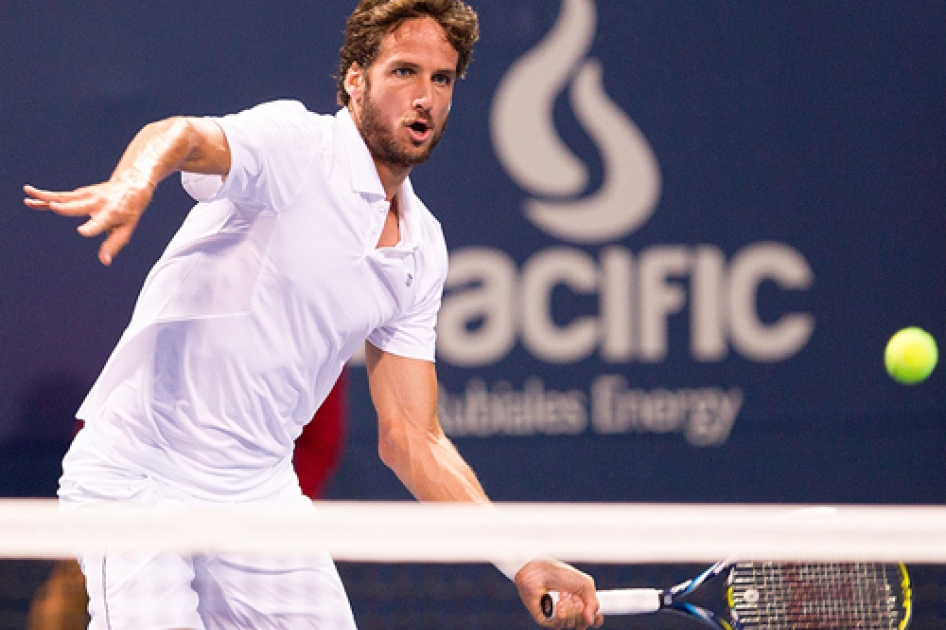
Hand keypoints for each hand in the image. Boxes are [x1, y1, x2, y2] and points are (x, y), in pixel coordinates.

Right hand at [24, 177, 153, 265]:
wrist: (130, 185)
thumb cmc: (128, 212)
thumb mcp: (125, 229)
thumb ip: (113, 244)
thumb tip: (105, 261)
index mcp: (111, 214)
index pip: (100, 223)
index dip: (92, 228)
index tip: (82, 232)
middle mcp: (97, 203)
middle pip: (79, 206)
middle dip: (66, 207)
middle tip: (53, 207)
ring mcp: (86, 196)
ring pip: (64, 198)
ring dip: (46, 197)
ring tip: (28, 196)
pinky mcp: (79, 193)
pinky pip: (60, 195)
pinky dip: (45, 195)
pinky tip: (30, 195)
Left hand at [515, 558, 602, 628]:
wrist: (540, 570)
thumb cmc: (560, 573)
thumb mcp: (585, 584)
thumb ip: (593, 602)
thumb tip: (592, 619)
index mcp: (580, 602)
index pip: (591, 619)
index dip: (595, 619)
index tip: (597, 616)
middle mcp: (569, 611)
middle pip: (582, 623)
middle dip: (580, 609)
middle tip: (574, 596)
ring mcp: (557, 615)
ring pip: (570, 625)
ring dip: (569, 609)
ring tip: (563, 594)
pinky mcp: (545, 618)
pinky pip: (557, 625)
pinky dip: (560, 615)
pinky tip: (558, 604)